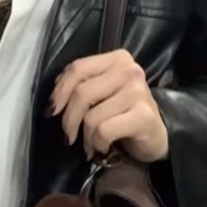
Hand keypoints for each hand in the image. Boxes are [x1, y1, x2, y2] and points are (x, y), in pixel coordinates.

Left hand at [48, 50, 169, 163]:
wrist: (155, 136)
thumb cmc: (123, 113)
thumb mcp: (102, 92)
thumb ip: (82, 85)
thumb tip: (55, 96)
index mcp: (118, 59)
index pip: (78, 68)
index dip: (59, 91)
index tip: (51, 110)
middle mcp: (130, 71)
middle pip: (81, 93)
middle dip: (68, 120)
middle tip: (68, 136)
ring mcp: (139, 92)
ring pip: (91, 116)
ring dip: (85, 137)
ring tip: (90, 144)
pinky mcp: (144, 116)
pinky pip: (104, 131)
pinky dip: (98, 144)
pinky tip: (103, 148)